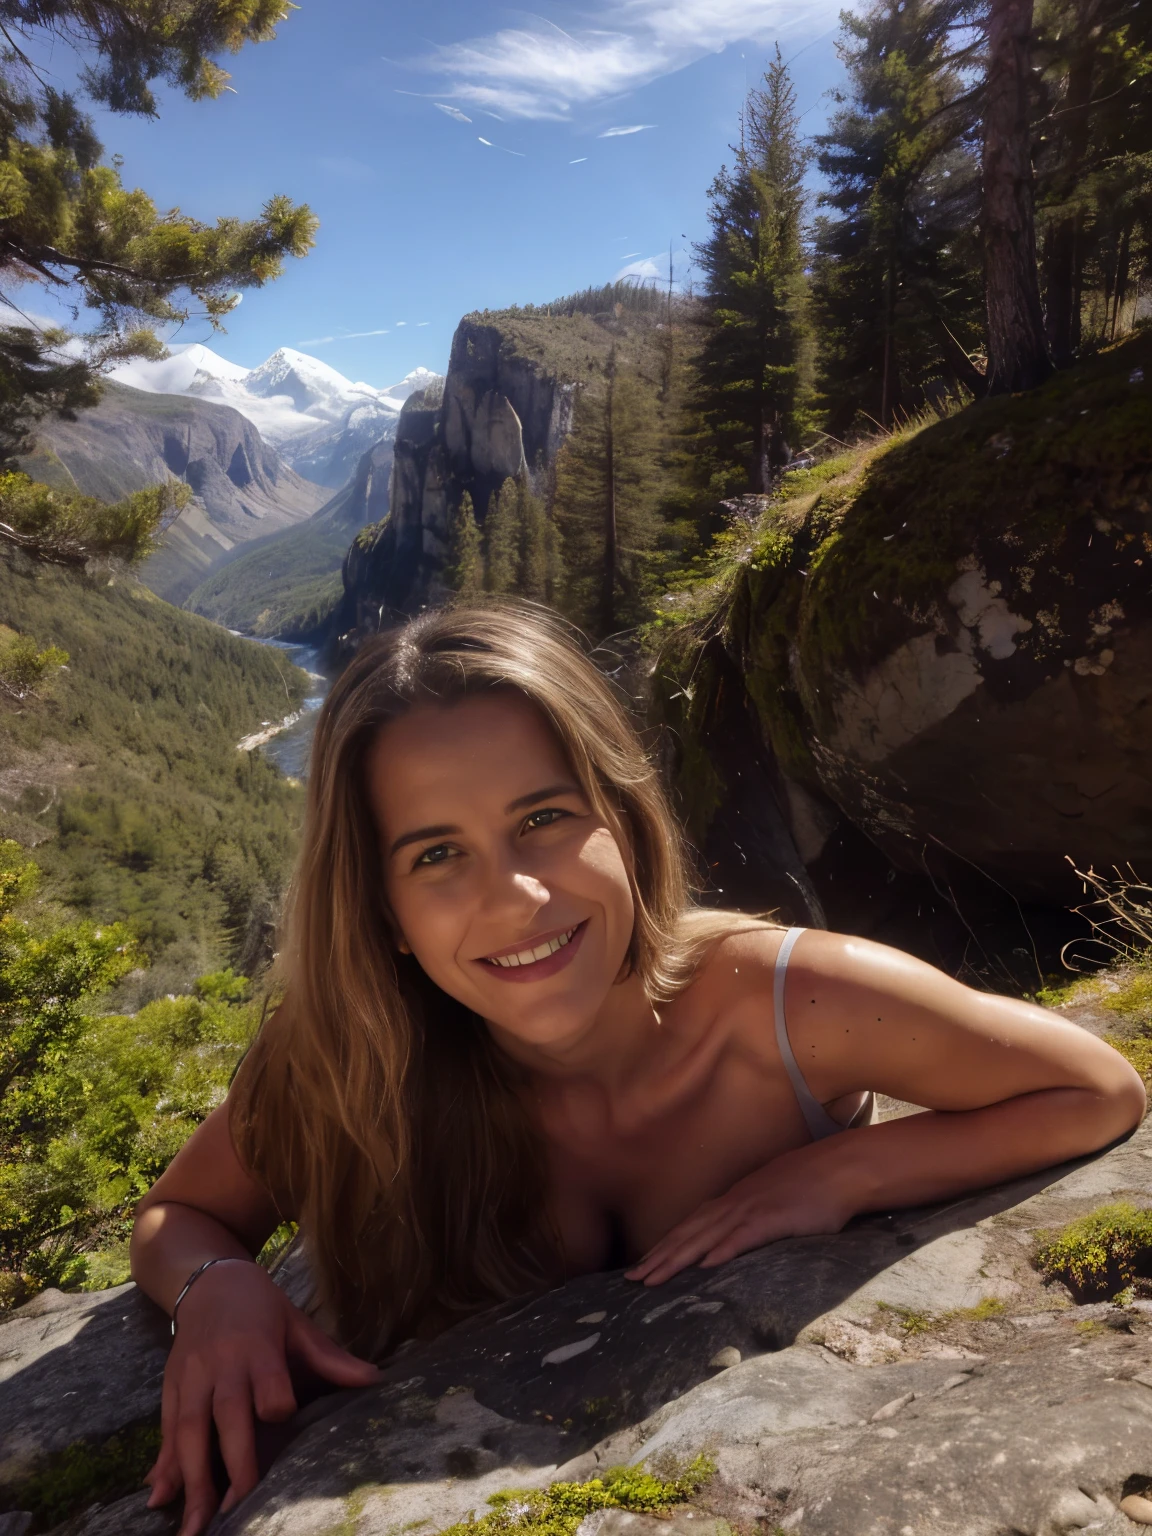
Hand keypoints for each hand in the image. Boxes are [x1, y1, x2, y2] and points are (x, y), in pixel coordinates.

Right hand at [144, 1259, 379, 1535]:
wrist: (209, 1280)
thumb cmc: (262, 1306)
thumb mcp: (297, 1323)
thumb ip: (329, 1358)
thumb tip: (375, 1380)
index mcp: (257, 1347)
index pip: (268, 1385)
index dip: (277, 1405)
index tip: (283, 1420)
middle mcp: (221, 1365)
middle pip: (225, 1417)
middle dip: (229, 1464)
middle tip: (234, 1512)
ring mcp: (191, 1377)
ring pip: (189, 1430)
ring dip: (191, 1478)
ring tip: (194, 1525)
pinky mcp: (170, 1386)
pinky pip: (166, 1429)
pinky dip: (163, 1463)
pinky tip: (159, 1497)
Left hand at [624, 1151, 852, 1285]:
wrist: (840, 1169)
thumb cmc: (811, 1186)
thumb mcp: (774, 1201)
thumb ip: (754, 1219)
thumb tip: (741, 1238)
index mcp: (734, 1200)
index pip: (691, 1225)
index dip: (665, 1245)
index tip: (643, 1264)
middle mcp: (735, 1203)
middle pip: (688, 1232)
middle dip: (658, 1257)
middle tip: (631, 1279)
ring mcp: (752, 1210)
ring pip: (705, 1237)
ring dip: (676, 1259)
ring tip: (653, 1279)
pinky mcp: (773, 1219)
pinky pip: (743, 1237)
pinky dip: (722, 1251)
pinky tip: (704, 1267)